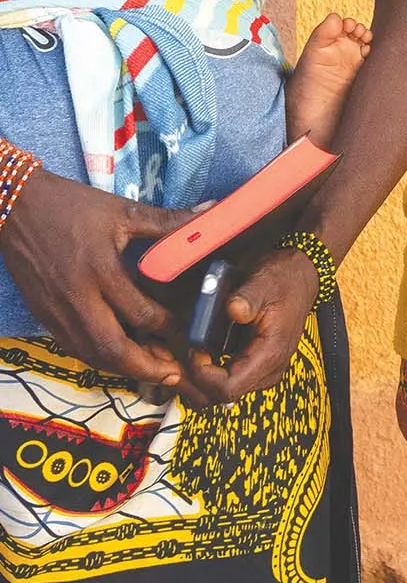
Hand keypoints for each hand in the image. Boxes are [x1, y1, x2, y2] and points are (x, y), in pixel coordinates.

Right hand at [0, 171, 186, 385]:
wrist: (16, 210)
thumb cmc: (72, 207)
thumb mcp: (122, 210)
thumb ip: (167, 220)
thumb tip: (210, 213)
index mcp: (100, 270)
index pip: (138, 312)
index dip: (165, 326)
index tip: (186, 329)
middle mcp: (77, 298)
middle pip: (110, 348)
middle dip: (143, 367)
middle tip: (172, 375)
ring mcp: (56, 311)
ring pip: (89, 354)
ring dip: (121, 368)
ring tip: (151, 371)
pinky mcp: (44, 316)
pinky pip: (73, 347)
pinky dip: (97, 358)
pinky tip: (117, 357)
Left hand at [182, 245, 321, 406]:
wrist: (301, 276)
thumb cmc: (284, 279)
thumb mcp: (265, 282)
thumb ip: (248, 297)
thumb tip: (233, 309)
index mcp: (271, 354)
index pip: (228, 389)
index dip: (202, 376)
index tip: (193, 351)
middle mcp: (266, 371)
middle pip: (217, 399)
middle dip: (189, 384)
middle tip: (172, 360)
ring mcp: (259, 372)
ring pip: (216, 396)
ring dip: (192, 382)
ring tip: (176, 358)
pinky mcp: (251, 367)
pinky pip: (221, 383)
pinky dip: (201, 375)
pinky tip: (191, 356)